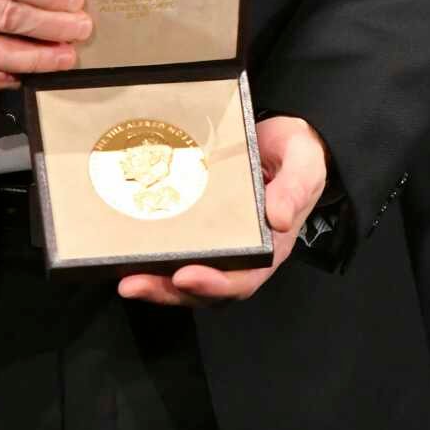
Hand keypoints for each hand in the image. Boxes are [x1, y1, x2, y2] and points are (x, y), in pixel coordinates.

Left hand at [117, 114, 328, 306]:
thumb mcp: (304, 165)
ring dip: (156, 282)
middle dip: (169, 290)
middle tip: (134, 284)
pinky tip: (129, 252)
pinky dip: (155, 258)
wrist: (286, 139)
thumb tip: (278, 218)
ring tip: (125, 279)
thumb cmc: (299, 155)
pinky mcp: (202, 226)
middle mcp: (243, 252)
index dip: (214, 283)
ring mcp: (221, 241)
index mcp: (271, 246)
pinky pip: (179, 249)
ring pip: (186, 275)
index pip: (243, 278)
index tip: (185, 275)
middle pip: (206, 286)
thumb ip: (294, 188)